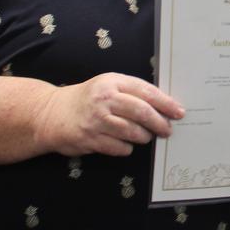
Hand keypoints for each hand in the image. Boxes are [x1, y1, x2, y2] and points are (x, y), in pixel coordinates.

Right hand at [35, 72, 183, 156]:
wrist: (51, 113)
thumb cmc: (88, 99)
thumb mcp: (108, 86)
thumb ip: (132, 92)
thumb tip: (164, 105)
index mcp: (112, 82)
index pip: (146, 92)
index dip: (166, 103)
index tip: (179, 112)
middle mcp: (104, 100)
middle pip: (141, 112)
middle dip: (159, 123)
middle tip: (168, 130)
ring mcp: (95, 120)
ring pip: (132, 131)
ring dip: (144, 136)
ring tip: (146, 136)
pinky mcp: (89, 139)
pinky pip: (118, 147)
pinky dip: (127, 148)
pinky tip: (126, 144)